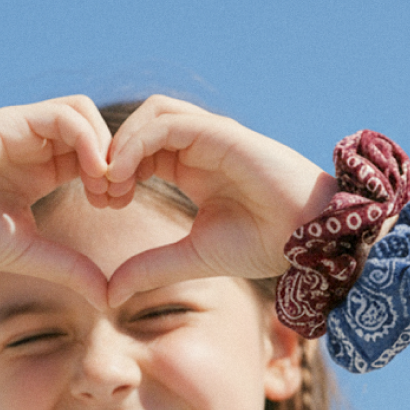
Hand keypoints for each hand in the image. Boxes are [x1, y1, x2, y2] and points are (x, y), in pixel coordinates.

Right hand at [0, 96, 112, 307]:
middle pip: (95, 129)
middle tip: (116, 197)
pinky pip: (65, 115)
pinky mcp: (10, 122)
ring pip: (84, 113)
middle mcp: (34, 144)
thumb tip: (110, 299)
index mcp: (42, 169)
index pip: (94, 154)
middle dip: (116, 159)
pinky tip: (91, 175)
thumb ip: (72, 270)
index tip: (117, 207)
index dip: (114, 176)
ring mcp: (22, 130)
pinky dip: (88, 140)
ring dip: (105, 146)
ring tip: (103, 185)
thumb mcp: (31, 254)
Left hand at [103, 96, 337, 304]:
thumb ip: (150, 268)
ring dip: (122, 143)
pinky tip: (124, 176)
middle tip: (100, 194)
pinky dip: (137, 143)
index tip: (102, 205)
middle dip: (111, 153)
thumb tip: (109, 295)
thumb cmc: (263, 245)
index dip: (114, 170)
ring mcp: (212, 135)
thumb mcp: (192, 258)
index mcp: (191, 167)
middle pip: (140, 125)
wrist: (309, 241)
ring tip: (111, 184)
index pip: (139, 149)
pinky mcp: (222, 134)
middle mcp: (200, 145)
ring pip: (151, 113)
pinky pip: (168, 123)